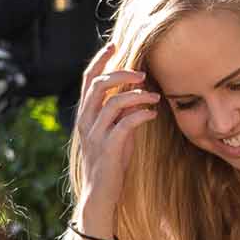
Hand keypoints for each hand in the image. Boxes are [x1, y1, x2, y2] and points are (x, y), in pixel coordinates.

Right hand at [70, 41, 159, 231]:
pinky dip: (141, 114)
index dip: (100, 59)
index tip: (115, 44)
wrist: (100, 196)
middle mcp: (86, 122)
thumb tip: (136, 92)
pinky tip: (153, 114)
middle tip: (143, 73)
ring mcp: (95, 135)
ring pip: (112, 102)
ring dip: (137, 94)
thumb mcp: (115, 132)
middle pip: (98, 84)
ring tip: (154, 97)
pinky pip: (125, 123)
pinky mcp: (108, 148)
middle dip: (122, 73)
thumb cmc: (110, 163)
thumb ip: (121, 112)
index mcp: (85, 114)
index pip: (88, 79)